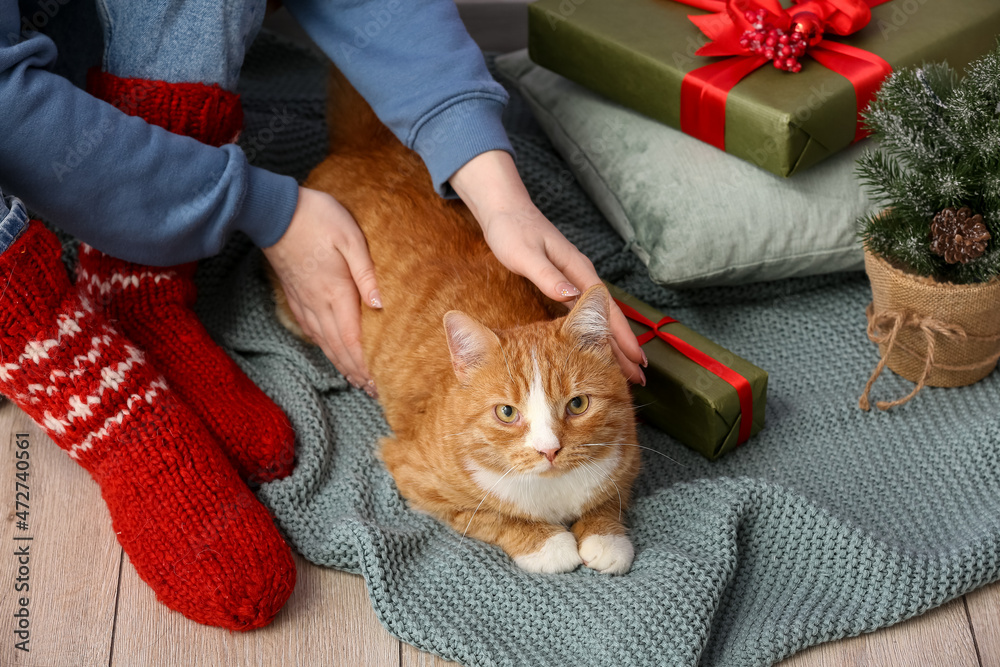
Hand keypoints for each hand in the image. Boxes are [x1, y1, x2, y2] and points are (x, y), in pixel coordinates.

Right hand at [262, 187, 380, 395]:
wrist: (274, 211)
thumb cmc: (317, 218)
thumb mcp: (350, 237)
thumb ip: (367, 272)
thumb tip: (380, 304)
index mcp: (336, 292)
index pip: (353, 340)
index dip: (366, 365)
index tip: (378, 383)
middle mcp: (319, 304)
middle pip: (340, 348)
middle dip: (357, 373)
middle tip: (373, 391)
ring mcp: (305, 302)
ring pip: (326, 343)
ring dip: (342, 364)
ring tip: (357, 381)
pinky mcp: (296, 296)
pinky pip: (312, 330)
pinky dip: (325, 348)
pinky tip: (331, 353)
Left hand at [449, 151, 646, 384]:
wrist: (506, 211)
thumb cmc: (513, 231)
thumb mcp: (525, 253)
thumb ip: (547, 275)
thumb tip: (570, 295)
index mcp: (576, 270)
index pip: (606, 309)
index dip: (621, 336)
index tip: (634, 359)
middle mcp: (580, 276)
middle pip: (609, 317)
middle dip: (625, 347)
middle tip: (639, 378)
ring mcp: (574, 280)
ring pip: (599, 318)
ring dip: (612, 344)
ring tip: (625, 371)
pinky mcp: (564, 283)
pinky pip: (585, 315)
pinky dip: (596, 333)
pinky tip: (598, 349)